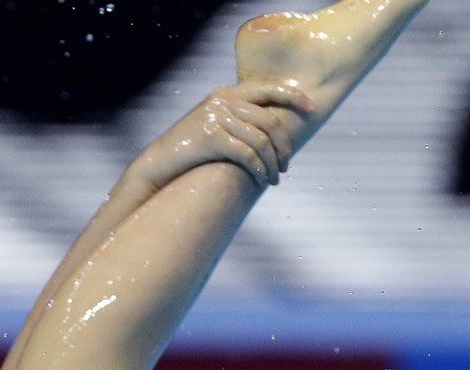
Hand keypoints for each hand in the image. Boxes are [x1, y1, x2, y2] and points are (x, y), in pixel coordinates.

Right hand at [130, 82, 313, 191]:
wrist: (157, 165)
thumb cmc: (188, 151)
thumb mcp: (213, 126)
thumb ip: (237, 119)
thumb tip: (270, 130)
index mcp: (226, 92)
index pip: (269, 88)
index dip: (294, 97)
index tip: (312, 110)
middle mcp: (223, 100)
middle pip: (269, 120)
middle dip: (284, 146)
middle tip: (286, 165)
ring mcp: (216, 117)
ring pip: (261, 140)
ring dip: (272, 164)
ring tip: (274, 179)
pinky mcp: (210, 137)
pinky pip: (247, 154)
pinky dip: (258, 170)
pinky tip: (261, 181)